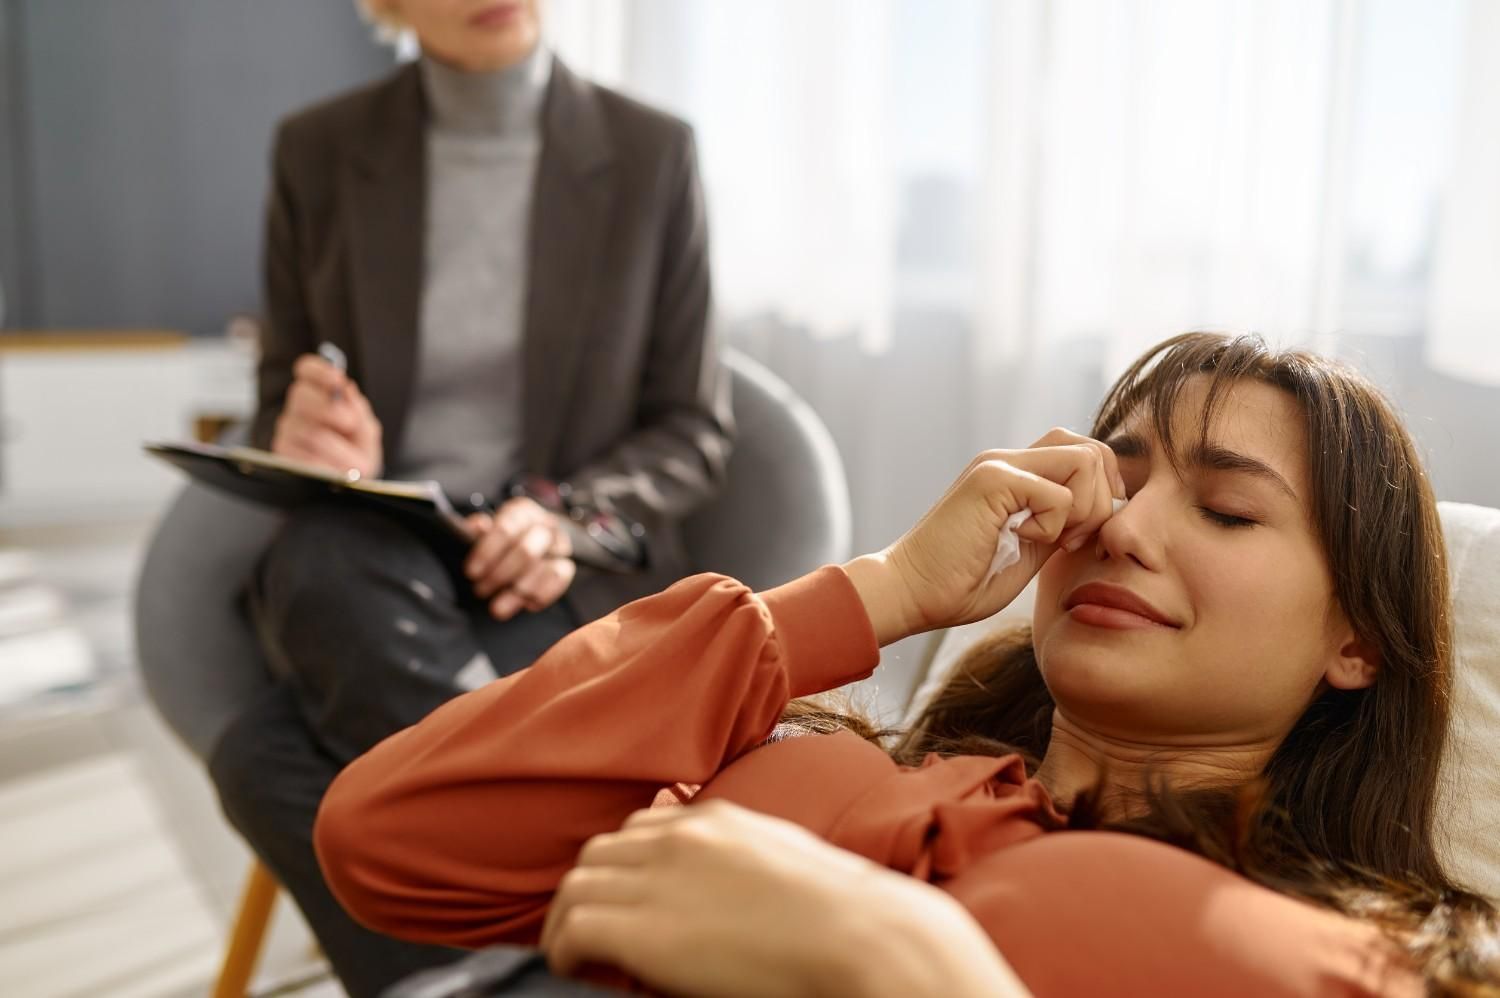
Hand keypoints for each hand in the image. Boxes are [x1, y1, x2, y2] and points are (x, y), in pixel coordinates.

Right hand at [270, 353, 382, 477]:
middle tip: (350, 422)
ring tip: (350, 459)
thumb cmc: (356, 447)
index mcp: (318, 391)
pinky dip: (326, 465)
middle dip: (329, 409)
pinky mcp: (282, 451)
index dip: (319, 371)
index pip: (307, 369)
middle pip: (300, 395)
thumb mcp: (365, 427)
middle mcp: (298, 406)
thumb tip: (346, 388)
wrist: (350, 478)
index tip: (337, 379)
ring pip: (307, 430)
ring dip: (336, 447)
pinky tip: (334, 469)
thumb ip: (357, 408)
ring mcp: (287, 428)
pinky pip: (303, 456)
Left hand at [463, 497, 574, 618]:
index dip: (487, 552)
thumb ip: (476, 530)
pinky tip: (524, 604)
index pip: (506, 529)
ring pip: (544, 568)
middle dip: (500, 575)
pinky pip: (558, 582)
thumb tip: (478, 527)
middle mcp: (545, 525)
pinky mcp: (567, 566)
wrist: (533, 545)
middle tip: (480, 590)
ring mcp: (560, 546)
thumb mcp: (485, 531)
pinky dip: (541, 595)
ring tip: (498, 607)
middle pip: (526, 551)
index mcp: (522, 512)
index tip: (471, 573)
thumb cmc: (503, 540)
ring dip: (519, 591)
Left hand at [541, 800, 1029, 997]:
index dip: (627, 868)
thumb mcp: (786, 864)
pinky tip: (580, 970)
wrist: (859, 938)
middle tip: (599, 933)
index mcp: (715, 820)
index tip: (631, 903)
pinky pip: (573, 930)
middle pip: (600, 852)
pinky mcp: (642, 928)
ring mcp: (658, 878)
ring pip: (576, 886)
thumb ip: (743, 863)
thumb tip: (726, 897)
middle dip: (594, 889)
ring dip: (571, 919)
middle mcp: (679, 837)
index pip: (640, 828)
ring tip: (581, 955)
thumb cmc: (843, 917)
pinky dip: (566, 949)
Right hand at [846, 428, 1124, 643]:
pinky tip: (1021, 539)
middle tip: (1072, 539)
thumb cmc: (959, 584)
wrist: (908, 593)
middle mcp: (1008, 460)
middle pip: (1092, 447)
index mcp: (1016, 475)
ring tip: (1051, 539)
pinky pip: (1059, 493)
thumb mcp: (1026, 551)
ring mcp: (998, 465)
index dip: (1099, 494)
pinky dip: (1053, 525)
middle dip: (1102, 498)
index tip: (1076, 538)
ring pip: (1086, 458)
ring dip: (1084, 508)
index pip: (1085, 454)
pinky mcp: (992, 480)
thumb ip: (1058, 526)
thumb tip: (1102, 515)